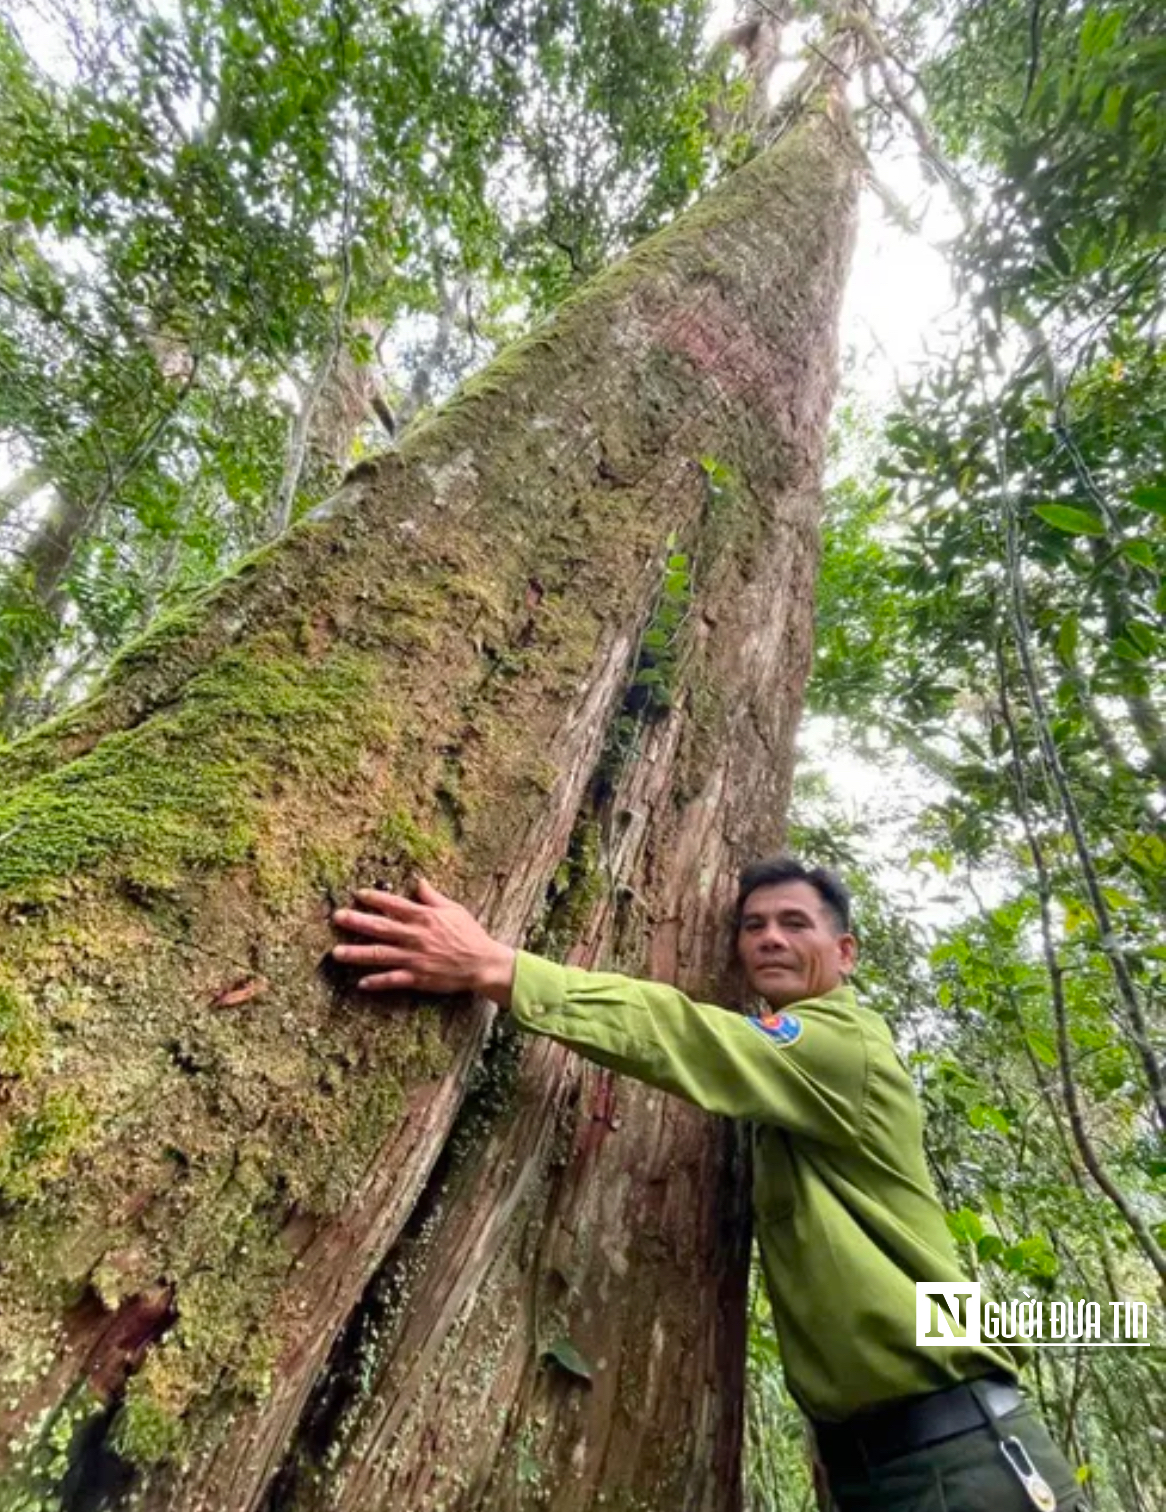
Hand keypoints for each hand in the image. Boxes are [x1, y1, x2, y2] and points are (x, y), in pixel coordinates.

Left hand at [331, 877, 515, 1004]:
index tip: (357, 894)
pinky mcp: (418, 977)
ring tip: (336, 953)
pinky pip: (393, 980)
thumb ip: (432, 897)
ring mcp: (415, 958)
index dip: (375, 898)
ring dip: (357, 953)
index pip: (394, 905)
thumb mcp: (454, 910)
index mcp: (424, 917)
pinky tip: (361, 983)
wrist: (483, 963)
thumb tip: (419, 881)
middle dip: (356, 922)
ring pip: (380, 954)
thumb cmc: (470, 934)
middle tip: (337, 917)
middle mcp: (415, 936)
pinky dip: (377, 982)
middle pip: (380, 927)